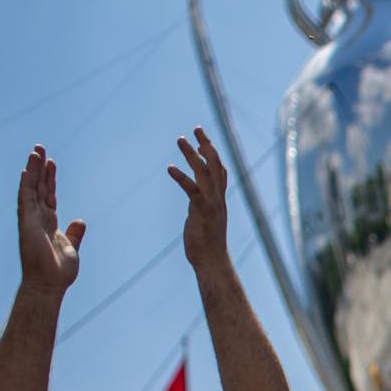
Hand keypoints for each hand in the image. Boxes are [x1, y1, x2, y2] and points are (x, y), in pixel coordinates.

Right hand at [16, 145, 85, 295]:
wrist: (49, 285)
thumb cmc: (58, 272)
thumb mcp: (72, 248)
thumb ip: (75, 234)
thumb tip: (80, 220)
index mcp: (49, 223)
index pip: (49, 195)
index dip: (50, 179)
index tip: (51, 162)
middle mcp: (37, 218)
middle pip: (39, 187)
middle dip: (40, 168)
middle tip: (40, 148)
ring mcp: (31, 220)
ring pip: (31, 189)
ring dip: (33, 170)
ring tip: (35, 151)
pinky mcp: (27, 224)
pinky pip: (26, 200)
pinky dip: (25, 185)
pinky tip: (26, 171)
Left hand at [168, 127, 229, 270]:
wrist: (213, 262)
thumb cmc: (207, 246)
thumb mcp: (206, 222)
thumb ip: (202, 209)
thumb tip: (196, 206)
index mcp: (219, 199)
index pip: (220, 171)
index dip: (213, 155)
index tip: (203, 141)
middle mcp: (218, 197)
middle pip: (215, 164)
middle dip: (206, 145)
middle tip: (196, 128)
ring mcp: (212, 203)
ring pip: (204, 172)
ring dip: (192, 154)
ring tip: (180, 139)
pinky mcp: (202, 211)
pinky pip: (192, 190)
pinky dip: (182, 177)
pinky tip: (170, 168)